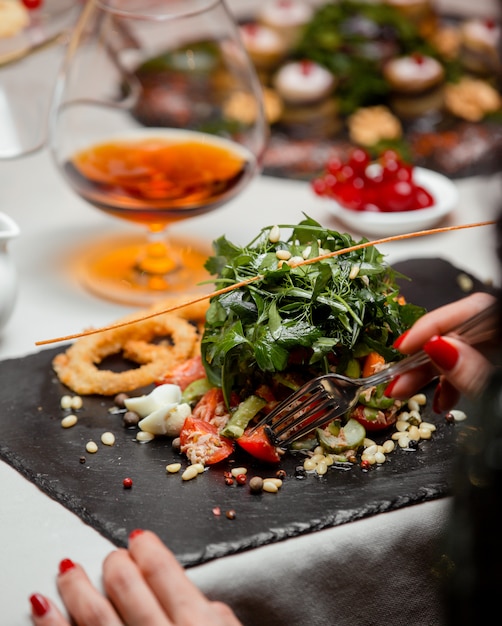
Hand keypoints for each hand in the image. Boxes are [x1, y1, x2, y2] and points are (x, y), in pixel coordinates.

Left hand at [29, 529, 242, 625]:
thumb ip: (216, 619)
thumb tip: (195, 596)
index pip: (164, 572)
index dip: (148, 550)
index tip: (139, 542)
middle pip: (127, 586)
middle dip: (115, 564)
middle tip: (111, 558)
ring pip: (94, 615)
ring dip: (76, 587)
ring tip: (67, 571)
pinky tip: (43, 609)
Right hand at [386, 292, 496, 411]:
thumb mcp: (497, 397)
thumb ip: (472, 372)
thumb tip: (435, 347)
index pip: (472, 310)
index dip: (432, 326)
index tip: (402, 347)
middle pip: (460, 332)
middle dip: (423, 355)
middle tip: (395, 379)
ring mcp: (500, 354)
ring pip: (460, 351)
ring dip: (429, 371)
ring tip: (405, 392)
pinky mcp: (495, 369)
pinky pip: (470, 367)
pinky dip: (450, 382)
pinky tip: (439, 401)